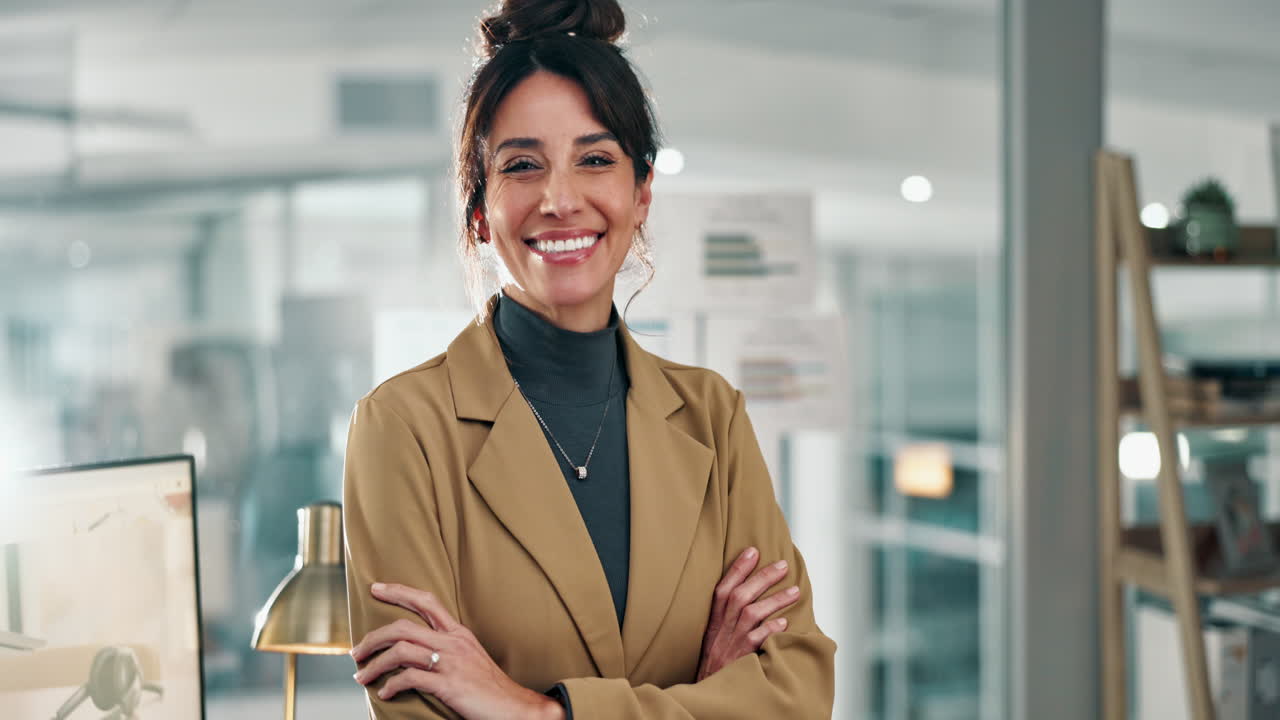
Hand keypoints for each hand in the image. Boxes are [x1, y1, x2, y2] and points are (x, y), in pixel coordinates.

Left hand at [351, 582, 562, 719]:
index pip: (426, 601)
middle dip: (373, 637)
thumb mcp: (470, 657)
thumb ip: (447, 648)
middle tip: (356, 652)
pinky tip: (385, 693)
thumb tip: (417, 651)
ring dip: (374, 664)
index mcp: (458, 633)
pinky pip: (410, 679)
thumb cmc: (490, 686)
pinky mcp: (448, 685)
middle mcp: (453, 642)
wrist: (515, 707)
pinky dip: (391, 685)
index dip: (399, 591)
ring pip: (401, 651)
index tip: (376, 588)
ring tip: (361, 676)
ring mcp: (451, 663)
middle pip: (403, 627)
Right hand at [696, 547, 799, 681]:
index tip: (753, 551)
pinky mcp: (740, 659)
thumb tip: (752, 595)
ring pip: (750, 613)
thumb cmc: (718, 664)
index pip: (722, 589)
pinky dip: (770, 629)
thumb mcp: (716, 638)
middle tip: (782, 565)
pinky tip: (784, 622)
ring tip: (795, 590)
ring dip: (774, 599)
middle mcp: (721, 630)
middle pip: (739, 596)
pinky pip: (756, 640)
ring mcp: (730, 644)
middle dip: (761, 577)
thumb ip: (729, 619)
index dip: (737, 569)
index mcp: (714, 622)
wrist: (708, 692)